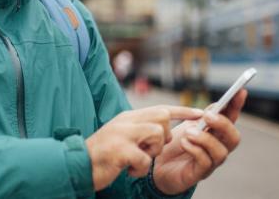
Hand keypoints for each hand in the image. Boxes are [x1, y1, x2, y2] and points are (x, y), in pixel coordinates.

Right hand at [85, 105, 203, 190]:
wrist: (77, 165)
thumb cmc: (102, 155)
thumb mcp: (122, 136)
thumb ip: (140, 129)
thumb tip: (164, 129)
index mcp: (128, 117)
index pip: (161, 108)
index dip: (183, 111)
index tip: (201, 112)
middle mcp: (126, 121)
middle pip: (162, 117)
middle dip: (164, 136)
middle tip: (149, 148)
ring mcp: (122, 134)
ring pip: (157, 134)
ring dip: (152, 152)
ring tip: (136, 160)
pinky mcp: (119, 150)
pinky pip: (144, 158)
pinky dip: (140, 169)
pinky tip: (128, 170)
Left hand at [151, 89, 247, 194]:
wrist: (154, 164)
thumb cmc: (172, 143)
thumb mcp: (185, 124)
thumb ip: (200, 116)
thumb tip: (215, 106)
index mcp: (215, 133)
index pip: (231, 118)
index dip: (237, 106)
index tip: (240, 91)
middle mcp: (217, 148)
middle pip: (233, 138)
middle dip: (223, 125)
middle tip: (207, 116)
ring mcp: (210, 162)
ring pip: (221, 152)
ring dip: (206, 139)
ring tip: (189, 132)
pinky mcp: (198, 174)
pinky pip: (205, 163)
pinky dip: (195, 150)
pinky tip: (184, 142)